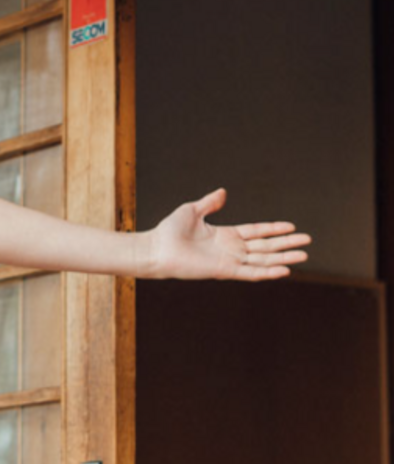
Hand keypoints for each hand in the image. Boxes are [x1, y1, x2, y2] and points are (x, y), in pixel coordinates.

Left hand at [145, 188, 309, 280]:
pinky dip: (267, 272)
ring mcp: (229, 260)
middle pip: (265, 246)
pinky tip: (284, 270)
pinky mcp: (224, 271)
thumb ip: (210, 203)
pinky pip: (250, 272)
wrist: (156, 248)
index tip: (291, 226)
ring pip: (262, 260)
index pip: (256, 231)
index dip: (273, 229)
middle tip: (307, 241)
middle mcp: (230, 249)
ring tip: (303, 255)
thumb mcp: (192, 210)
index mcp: (225, 234)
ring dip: (283, 258)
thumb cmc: (169, 231)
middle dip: (286, 244)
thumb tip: (223, 191)